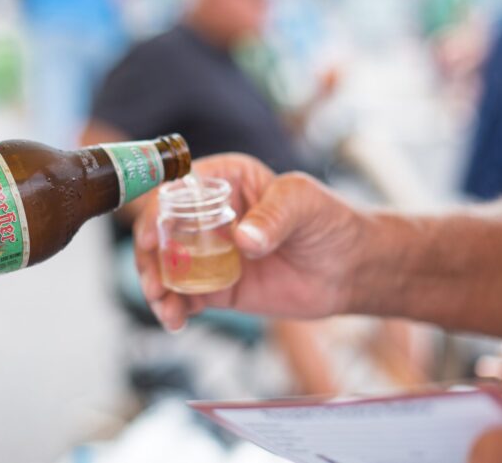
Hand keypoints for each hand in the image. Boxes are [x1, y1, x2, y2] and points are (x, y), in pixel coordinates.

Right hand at [133, 153, 369, 331]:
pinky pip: (185, 297)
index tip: (150, 236)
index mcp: (226, 180)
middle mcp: (209, 215)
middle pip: (161, 231)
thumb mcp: (304, 203)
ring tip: (165, 308)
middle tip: (154, 283)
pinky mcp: (217, 287)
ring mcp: (210, 253)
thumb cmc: (330, 221)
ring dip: (156, 287)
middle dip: (149, 257)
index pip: (178, 189)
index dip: (156, 210)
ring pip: (167, 266)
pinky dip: (174, 309)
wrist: (352, 268)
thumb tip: (244, 240)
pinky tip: (176, 320)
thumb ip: (273, 216)